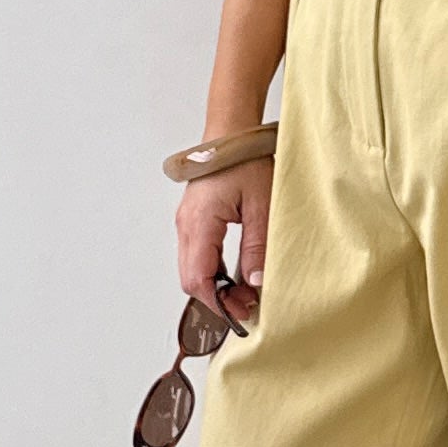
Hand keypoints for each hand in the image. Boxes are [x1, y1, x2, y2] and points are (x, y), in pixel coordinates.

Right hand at [176, 162, 269, 318]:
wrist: (231, 132)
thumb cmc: (245, 160)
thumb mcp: (260, 205)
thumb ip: (257, 246)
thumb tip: (255, 282)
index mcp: (199, 223)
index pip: (198, 278)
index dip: (218, 302)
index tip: (240, 313)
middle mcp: (186, 226)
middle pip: (190, 279)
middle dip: (216, 299)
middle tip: (247, 305)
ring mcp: (186, 223)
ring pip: (192, 269)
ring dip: (214, 286)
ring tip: (245, 291)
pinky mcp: (193, 221)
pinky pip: (197, 256)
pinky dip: (212, 271)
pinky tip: (234, 273)